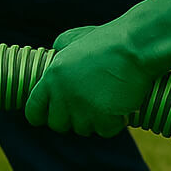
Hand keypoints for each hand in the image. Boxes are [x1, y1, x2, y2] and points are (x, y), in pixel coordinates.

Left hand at [24, 0, 170, 137]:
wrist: (136, 47)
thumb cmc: (108, 40)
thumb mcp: (74, 38)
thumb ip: (59, 50)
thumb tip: (55, 55)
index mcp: (52, 77)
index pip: (33, 111)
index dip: (41, 115)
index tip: (49, 114)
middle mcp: (64, 96)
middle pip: (57, 125)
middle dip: (70, 118)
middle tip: (85, 106)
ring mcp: (84, 110)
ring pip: (82, 129)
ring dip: (93, 120)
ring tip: (106, 101)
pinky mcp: (105, 119)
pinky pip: (104, 131)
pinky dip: (113, 123)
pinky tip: (119, 107)